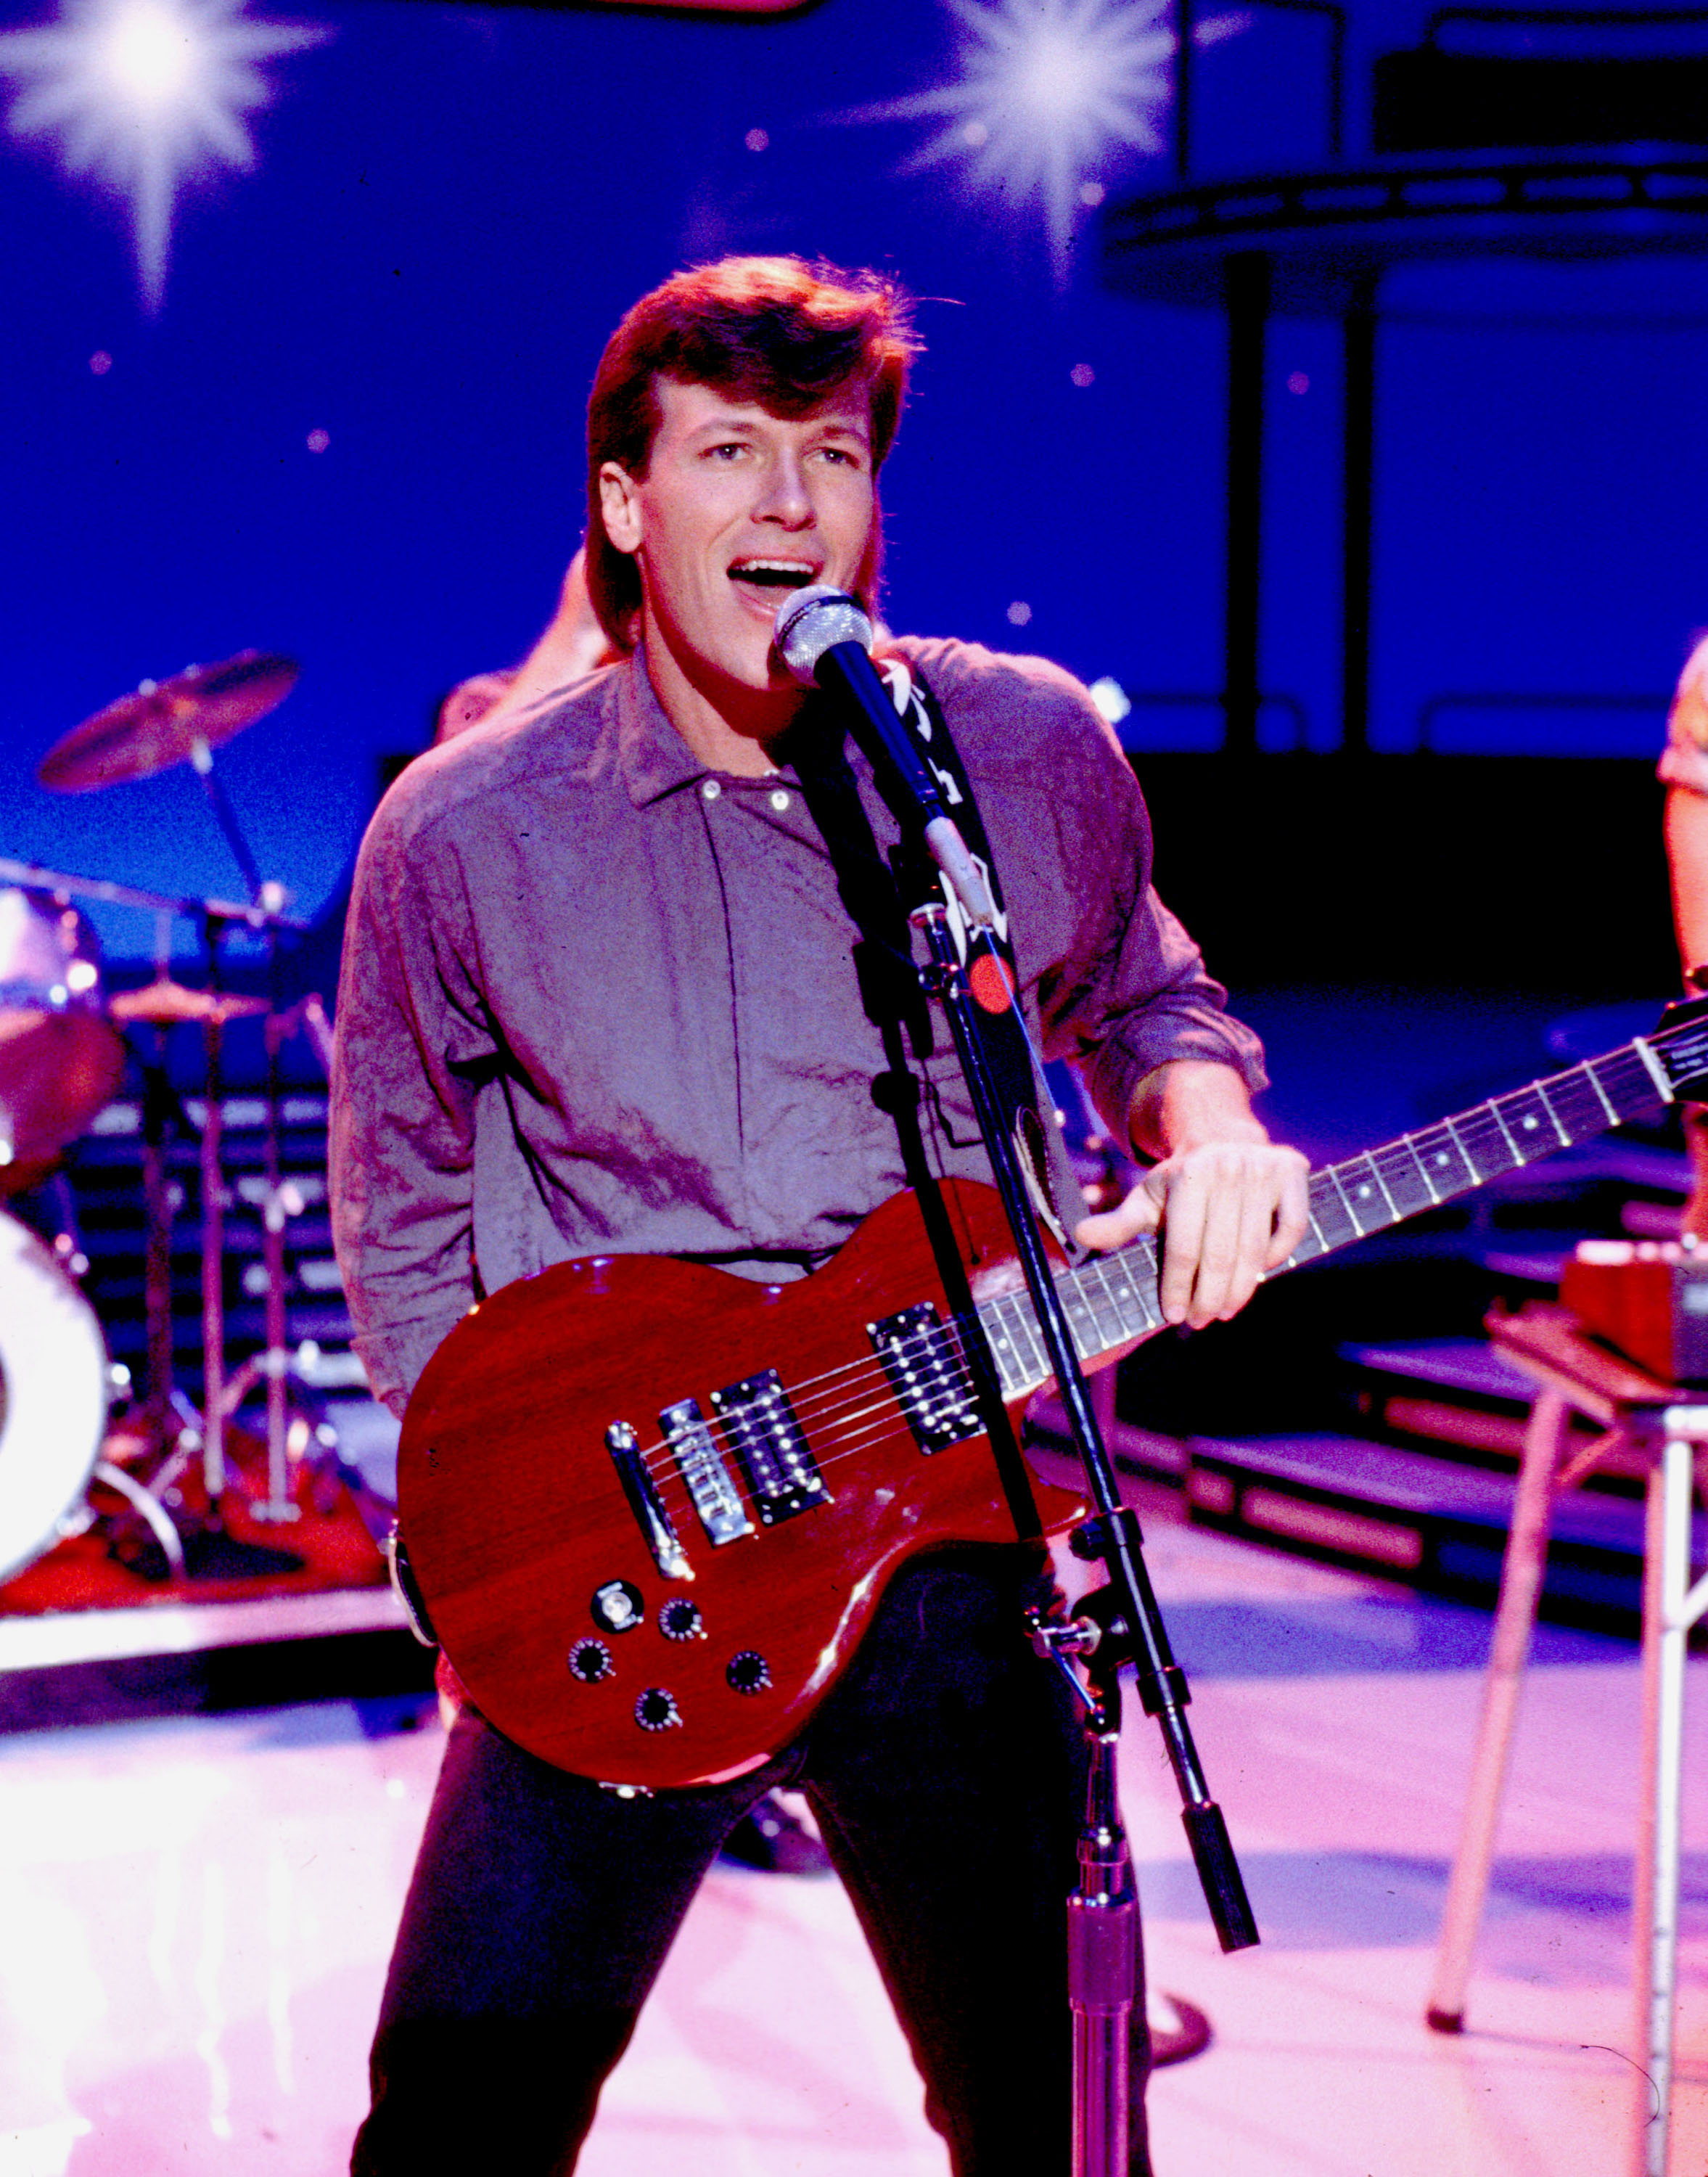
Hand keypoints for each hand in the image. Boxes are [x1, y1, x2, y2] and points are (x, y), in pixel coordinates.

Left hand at [1075, 1137, 1309, 1329]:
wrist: (1221, 1136)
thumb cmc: (1180, 1180)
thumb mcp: (1146, 1198)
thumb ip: (1118, 1223)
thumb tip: (1081, 1235)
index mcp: (1189, 1175)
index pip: (1183, 1247)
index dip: (1178, 1287)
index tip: (1173, 1316)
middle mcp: (1228, 1168)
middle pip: (1220, 1253)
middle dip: (1208, 1296)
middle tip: (1200, 1321)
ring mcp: (1264, 1169)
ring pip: (1255, 1247)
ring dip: (1240, 1289)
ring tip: (1224, 1311)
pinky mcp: (1293, 1172)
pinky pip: (1291, 1228)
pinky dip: (1277, 1256)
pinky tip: (1259, 1275)